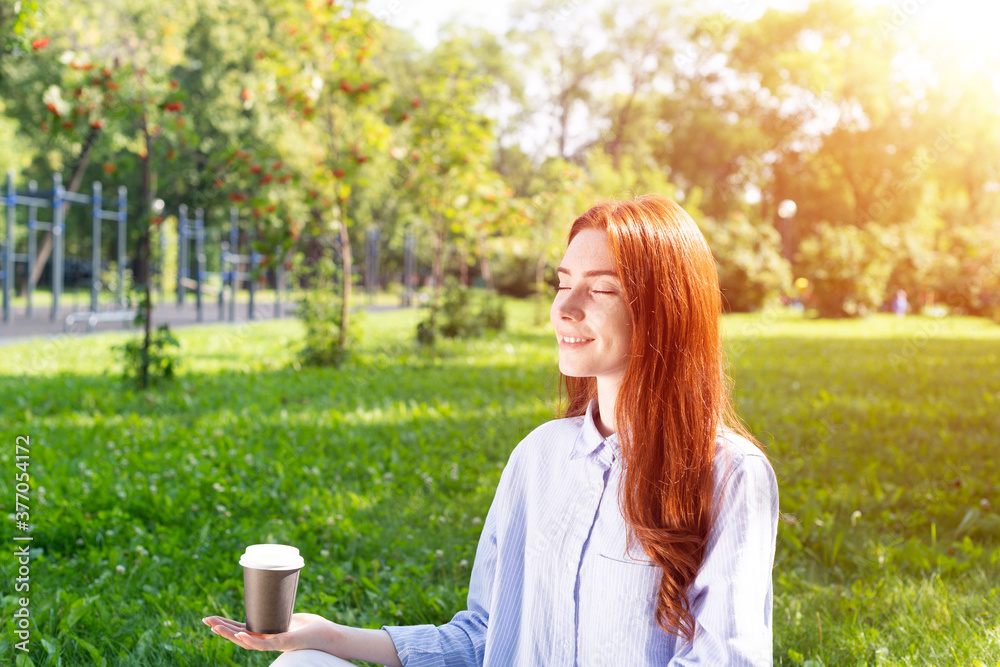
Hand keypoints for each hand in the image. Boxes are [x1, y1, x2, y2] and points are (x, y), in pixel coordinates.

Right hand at [202, 613, 338, 652]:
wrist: (328, 634)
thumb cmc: (311, 626)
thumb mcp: (289, 614)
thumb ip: (279, 608)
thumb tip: (270, 589)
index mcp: (266, 633)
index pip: (240, 630)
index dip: (225, 625)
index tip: (210, 618)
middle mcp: (267, 640)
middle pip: (239, 636)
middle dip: (221, 629)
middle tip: (205, 620)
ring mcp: (274, 643)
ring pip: (247, 642)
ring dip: (230, 634)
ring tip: (215, 627)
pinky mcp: (285, 642)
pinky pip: (264, 644)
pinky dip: (251, 640)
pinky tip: (240, 635)